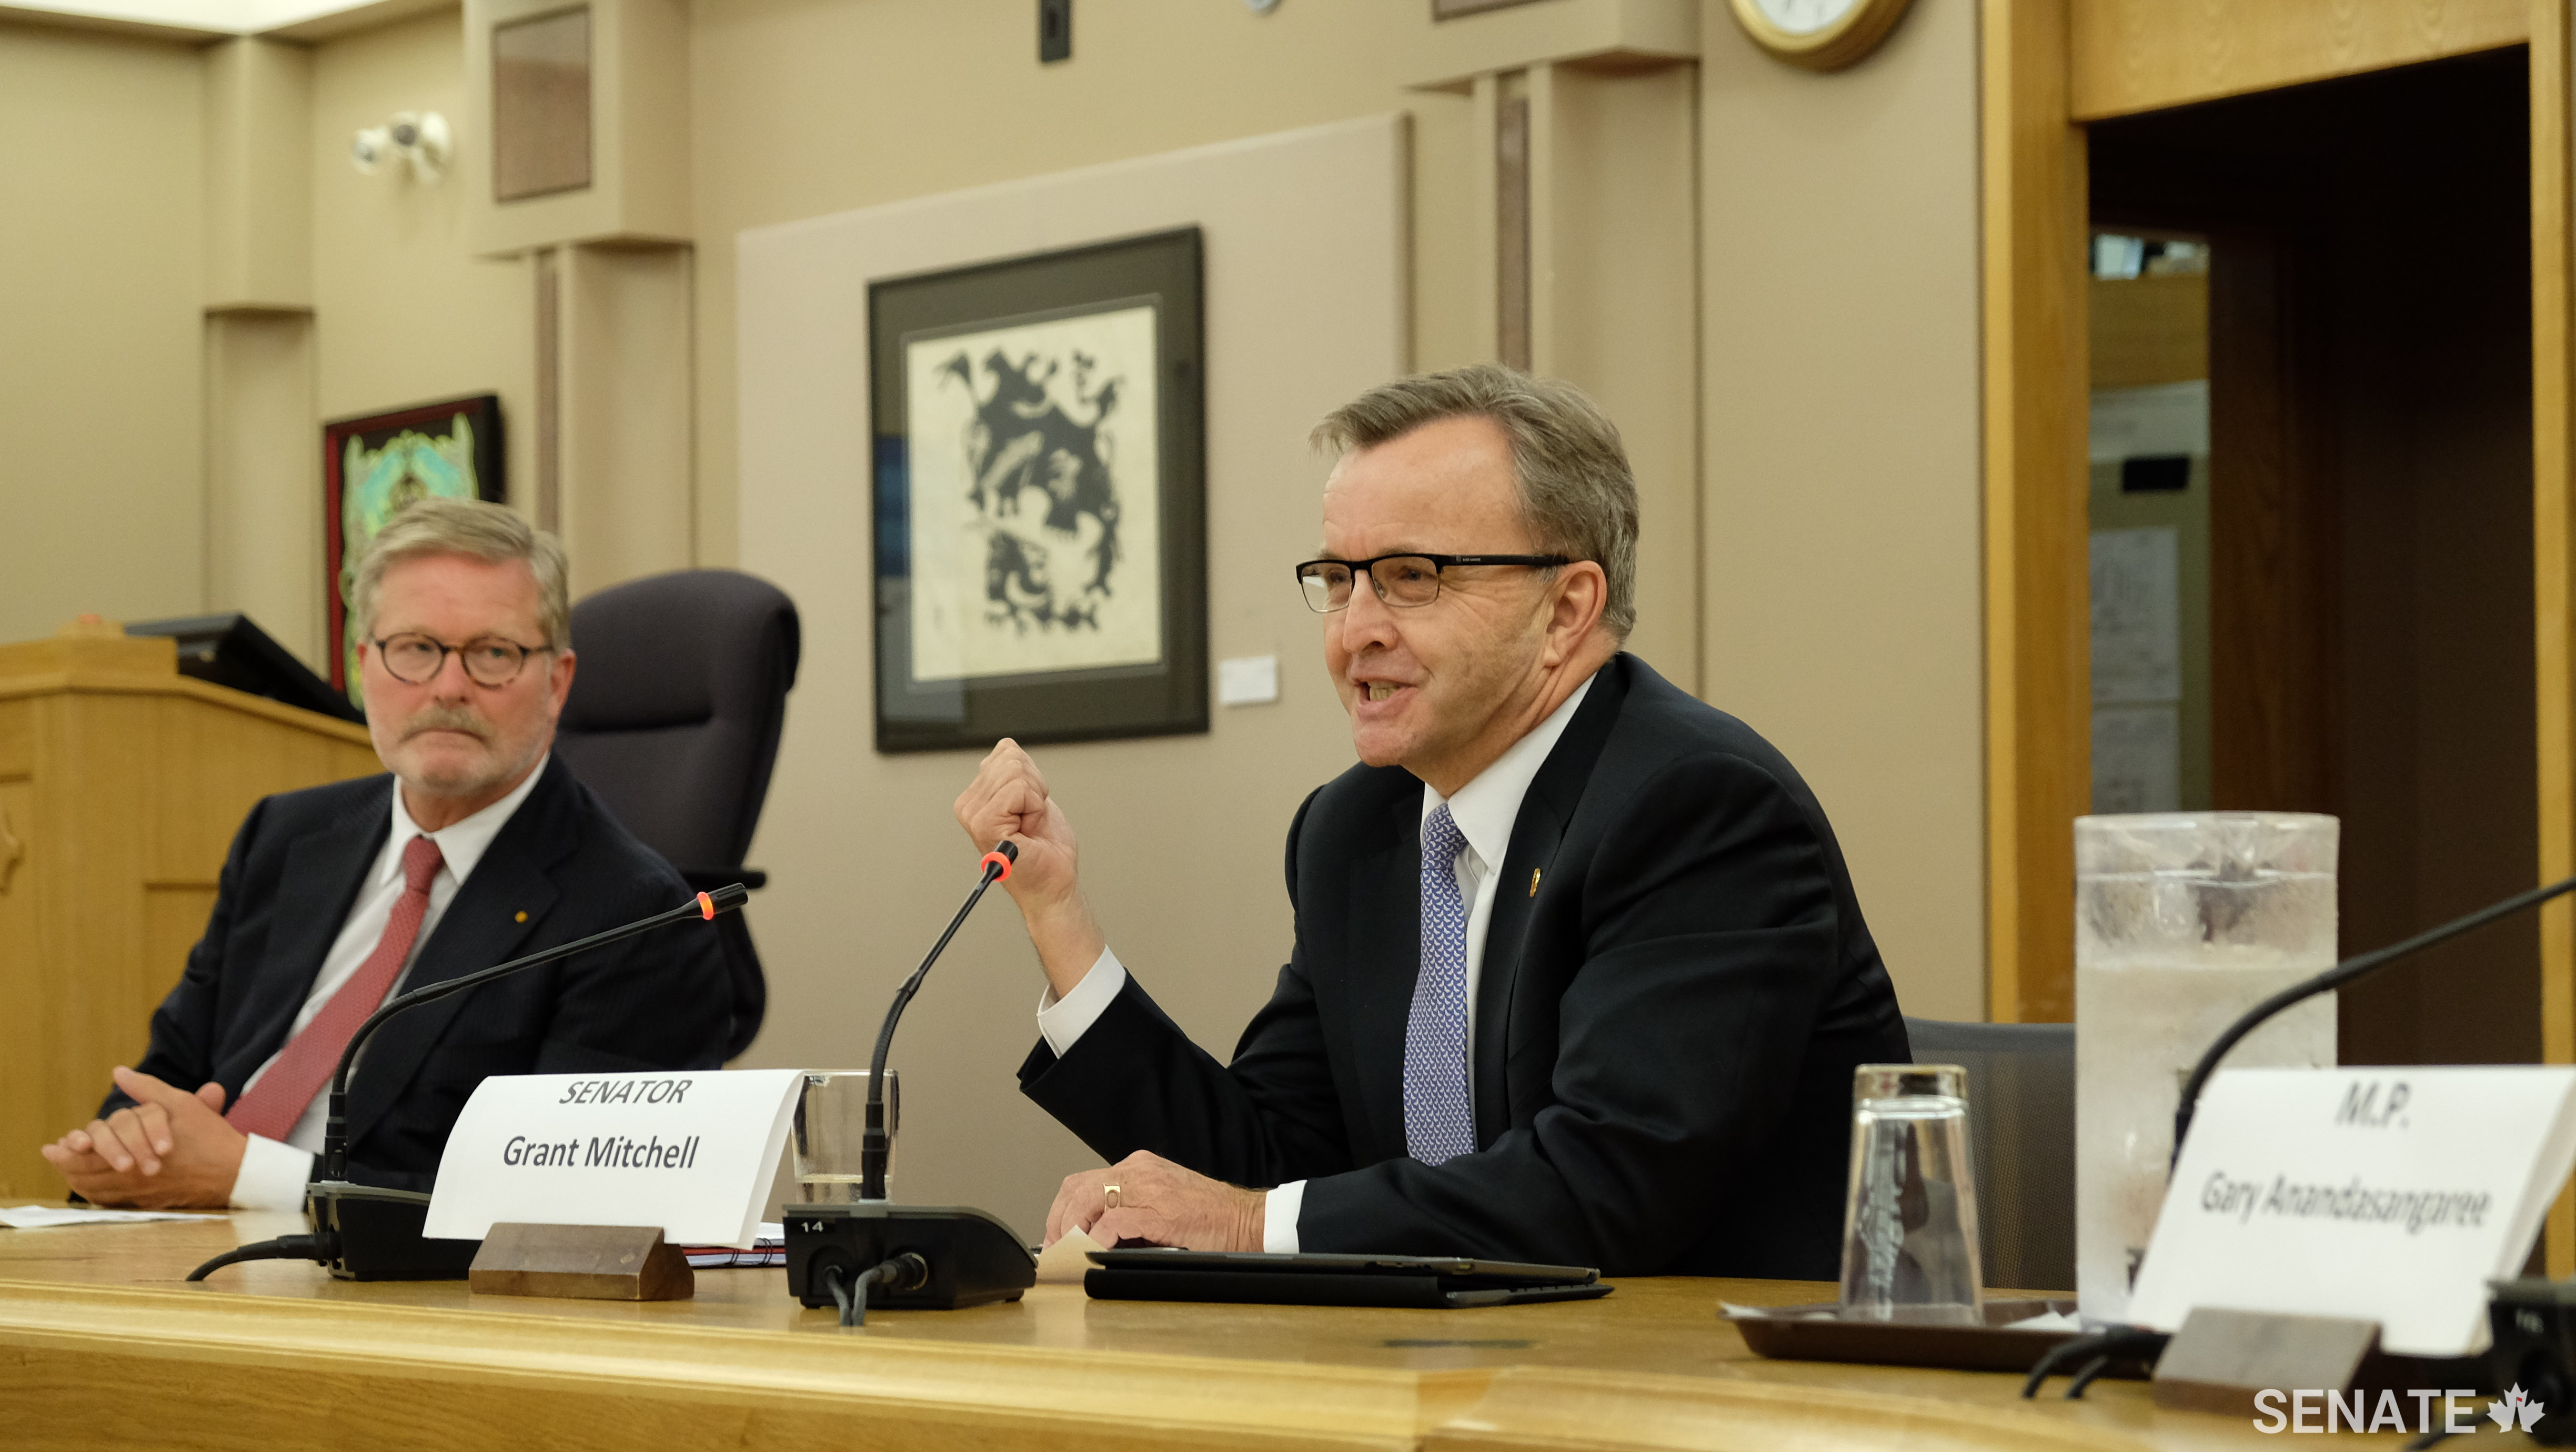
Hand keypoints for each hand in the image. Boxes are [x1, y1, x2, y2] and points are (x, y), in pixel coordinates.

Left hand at [39, 1066, 246, 1208]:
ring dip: (76, 1178)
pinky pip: (111, 1202)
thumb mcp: (179, 1104)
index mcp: (137, 1149)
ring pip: (96, 1188)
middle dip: (67, 1163)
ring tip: (64, 1169)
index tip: (55, 1145)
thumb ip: (146, 1089)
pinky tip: (87, 1186)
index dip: (71, 1149)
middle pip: (88, 1172)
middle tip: (53, 1154)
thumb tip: (119, 1072)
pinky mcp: (147, 1202)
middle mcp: (132, 1174)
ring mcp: (138, 1192)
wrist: (233, 1172)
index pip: (92, 1151)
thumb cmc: (207, 1137)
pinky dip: (95, 1194)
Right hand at [954, 738, 1104, 994]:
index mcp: (975, 795)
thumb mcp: (1031, 795)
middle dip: (1034, 786)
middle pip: (1011, 758)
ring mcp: (974, 815)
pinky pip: (1018, 790)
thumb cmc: (1044, 847)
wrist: (1052, 881)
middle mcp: (968, 805)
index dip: (1032, 777)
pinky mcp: (984, 825)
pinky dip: (1034, 807)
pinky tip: (1029, 828)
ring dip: (1035, 798)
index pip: (1007, 751)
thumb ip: (1015, 770)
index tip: (1029, 807)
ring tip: (1029, 823)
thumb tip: (1005, 748)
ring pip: (1016, 771)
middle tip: (1031, 817)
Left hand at [1044, 1151, 1264, 1251]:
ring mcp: (1149, 1187)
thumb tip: (1091, 1240)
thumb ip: (1128, 1215)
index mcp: (1139, 1167)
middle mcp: (1140, 1169)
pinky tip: (1094, 1253)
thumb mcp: (1160, 1209)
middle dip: (1058, 1221)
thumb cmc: (1210, 1220)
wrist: (1247, 1221)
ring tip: (1069, 1253)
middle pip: (1077, 1187)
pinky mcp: (1160, 1209)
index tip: (1054, 1238)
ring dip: (1072, 1230)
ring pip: (1088, 1198)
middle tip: (1054, 1250)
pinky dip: (1097, 1239)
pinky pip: (1114, 1220)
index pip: (1083, 1181)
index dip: (1060, 1211)